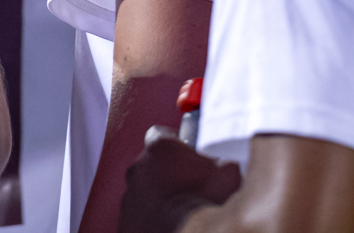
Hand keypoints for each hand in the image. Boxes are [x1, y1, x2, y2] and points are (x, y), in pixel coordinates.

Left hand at [120, 128, 241, 232]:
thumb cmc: (204, 202)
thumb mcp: (227, 171)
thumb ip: (223, 155)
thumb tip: (227, 154)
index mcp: (159, 148)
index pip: (160, 133)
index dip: (175, 141)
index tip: (187, 152)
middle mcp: (138, 167)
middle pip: (152, 161)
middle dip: (168, 169)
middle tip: (188, 182)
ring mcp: (129, 194)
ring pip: (144, 187)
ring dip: (159, 192)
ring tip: (180, 205)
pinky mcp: (125, 218)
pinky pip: (139, 210)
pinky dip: (152, 213)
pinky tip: (170, 219)